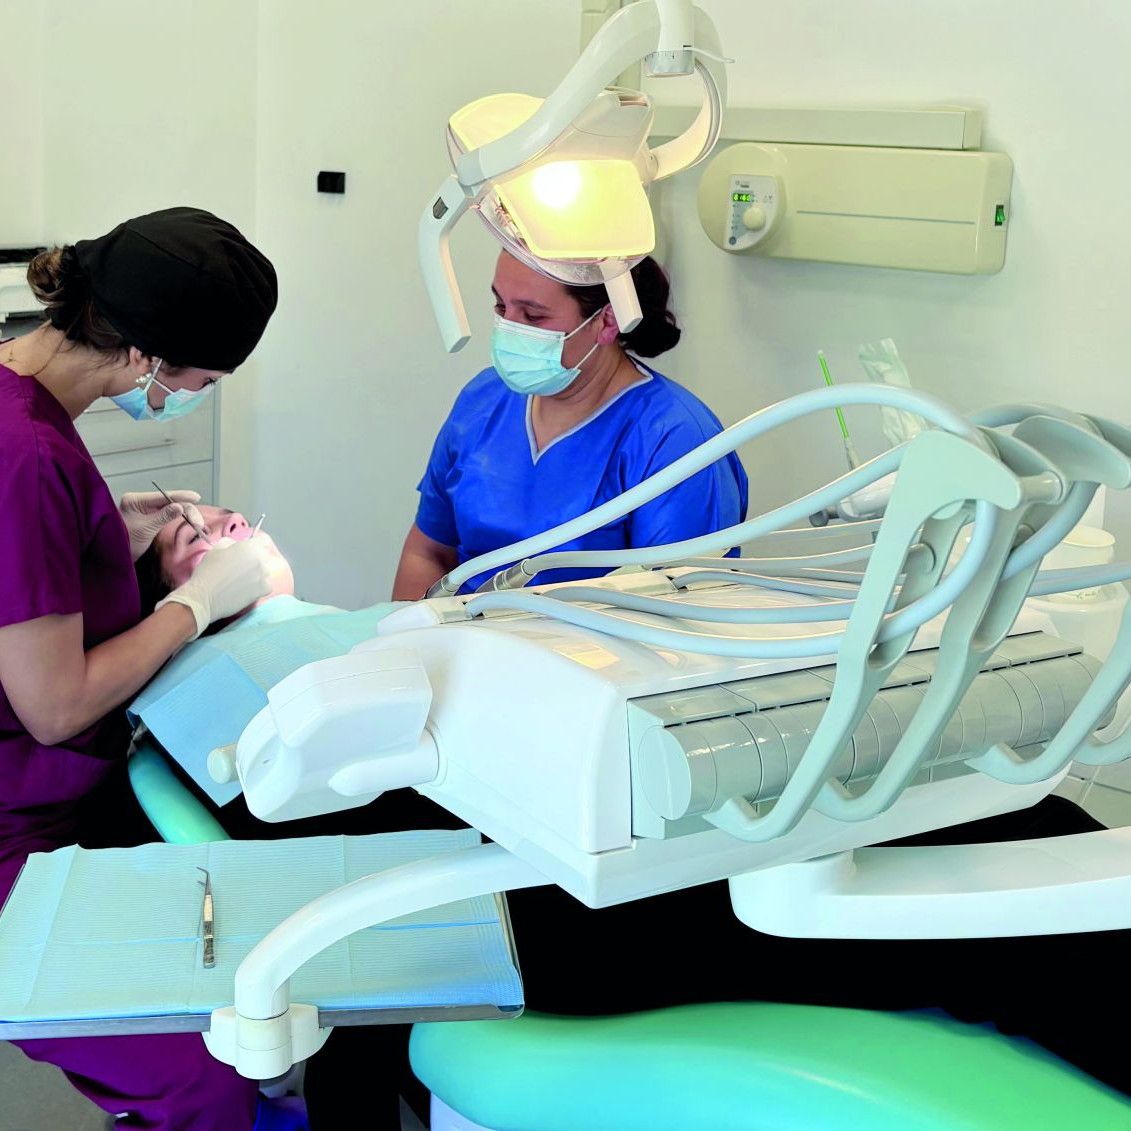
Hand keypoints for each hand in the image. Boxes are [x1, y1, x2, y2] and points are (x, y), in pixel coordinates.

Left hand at [119, 489, 204, 561]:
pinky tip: (188, 521)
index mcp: (135, 500)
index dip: (181, 496)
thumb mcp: (146, 529)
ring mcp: (144, 510)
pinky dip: (178, 519)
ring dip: (184, 515)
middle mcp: (140, 502)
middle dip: (185, 510)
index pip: (162, 496)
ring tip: (196, 524)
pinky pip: (167, 515)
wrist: (113, 557)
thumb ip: (163, 516)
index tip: (196, 497)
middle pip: (168, 502)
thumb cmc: (125, 543)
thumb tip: (180, 506)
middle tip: (198, 522)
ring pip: (170, 508)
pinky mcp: (148, 519)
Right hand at [155, 537, 272, 639]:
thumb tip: (237, 544)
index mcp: (249, 547)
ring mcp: (264, 575)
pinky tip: (246, 589)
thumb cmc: (208, 571)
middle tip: (241, 567)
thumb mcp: (216, 549)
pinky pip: (267, 585)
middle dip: (255, 559)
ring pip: (266, 571)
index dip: (256, 544)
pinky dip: (259, 587)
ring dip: (257, 573)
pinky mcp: (264, 590)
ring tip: (242, 580)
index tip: (249, 550)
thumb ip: (230, 542)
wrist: (205, 597)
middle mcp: (260, 559)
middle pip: (264, 556)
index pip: (263, 540)